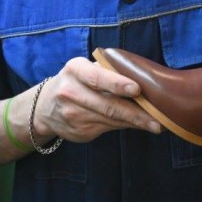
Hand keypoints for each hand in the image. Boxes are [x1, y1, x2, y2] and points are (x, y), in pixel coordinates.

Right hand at [32, 57, 162, 142]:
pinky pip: (108, 129)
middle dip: (135, 113)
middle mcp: (71, 92)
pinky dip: (125, 127)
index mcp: (75, 70)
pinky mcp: (79, 132)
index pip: (97, 77)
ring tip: (155, 124)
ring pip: (111, 120)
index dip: (117, 84)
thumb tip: (142, 78)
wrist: (45, 107)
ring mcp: (73, 115)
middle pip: (107, 105)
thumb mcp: (83, 69)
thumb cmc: (75, 82)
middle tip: (156, 119)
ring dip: (135, 123)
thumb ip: (106, 71)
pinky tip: (138, 126)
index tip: (136, 89)